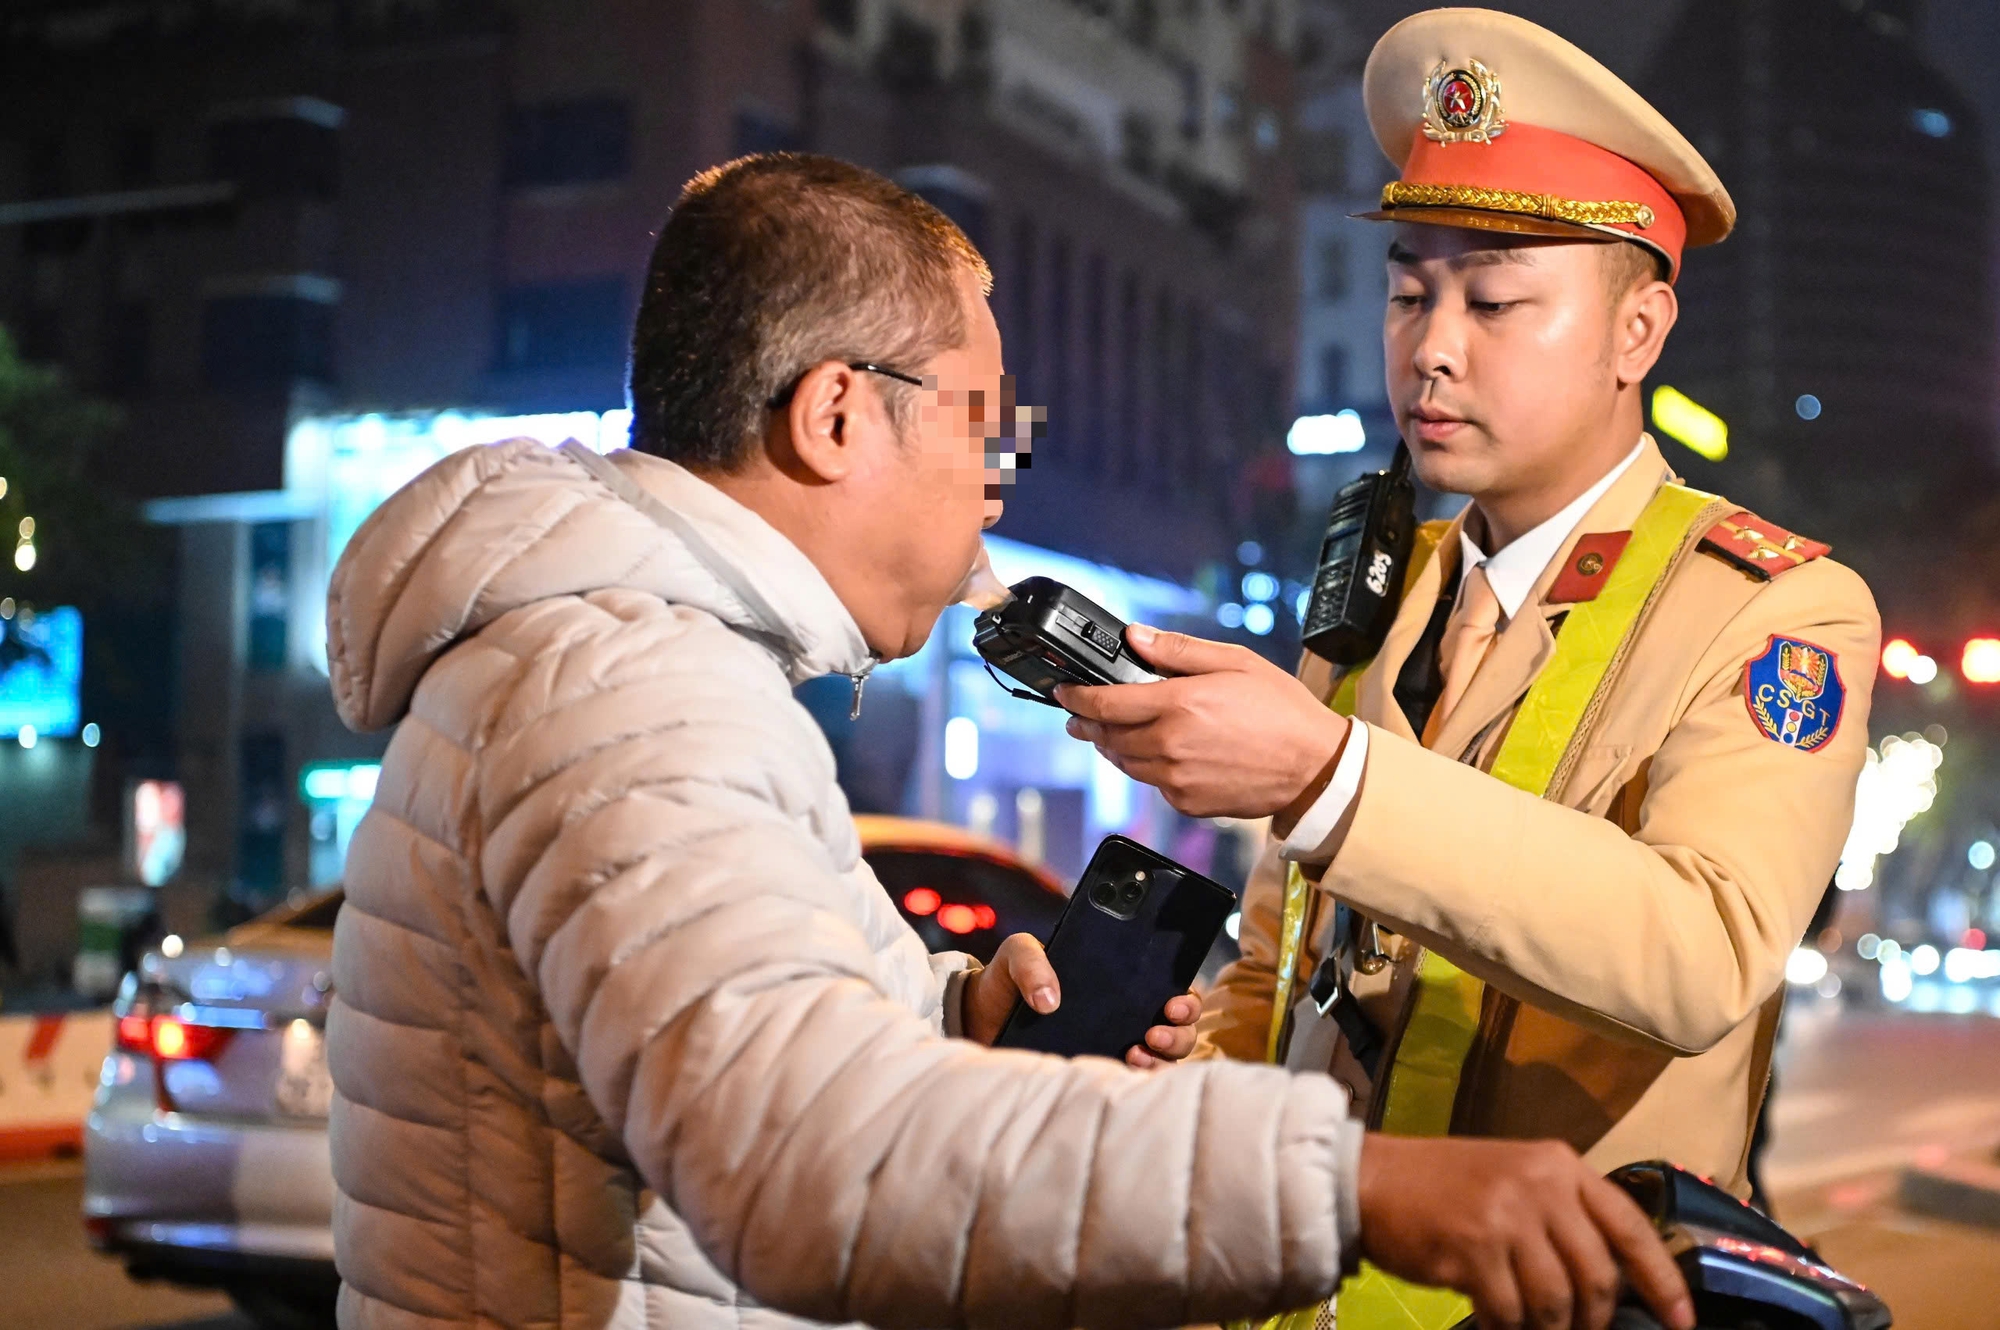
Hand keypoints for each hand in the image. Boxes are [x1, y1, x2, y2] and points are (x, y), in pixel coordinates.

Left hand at [961, 933, 1205, 1067]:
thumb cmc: (1006, 981)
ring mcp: (1113, 1048)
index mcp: (1118, 982)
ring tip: (1135, 1053)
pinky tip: (1121, 1072)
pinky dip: (1137, 1081)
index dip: (1185, 997)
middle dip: (1179, 1032)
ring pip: (1164, 1059)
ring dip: (1163, 1058)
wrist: (979, 1020)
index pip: (1170, 988)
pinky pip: (1130, 1083)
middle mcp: (1126, 1016)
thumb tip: (1050, 1000)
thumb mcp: (1016, 955)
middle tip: (1153, 1032)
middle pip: (1179, 1028)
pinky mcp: (1094, 1075)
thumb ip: (1031, 963)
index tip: (1172, 1002)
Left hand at [1057, 625, 1348, 819]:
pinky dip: (1147, 768)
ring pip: (1125, 763)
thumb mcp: (1235, 662)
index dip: (1076, 698)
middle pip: (1108, 737)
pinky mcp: (1187, 803)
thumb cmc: (1282, 712)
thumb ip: (1179, 651)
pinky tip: (1162, 753)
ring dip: (1114, 746)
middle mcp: (1170, 746)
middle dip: (1089, 723)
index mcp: (1179, 706)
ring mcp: (1176, 779)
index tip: (1064, 693)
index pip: (1106, 703)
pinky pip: (1152, 784)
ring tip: (1117, 731)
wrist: (1315, 768)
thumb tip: (1138, 637)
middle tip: (1081, 714)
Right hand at [1356, 1135, 1692, 1329]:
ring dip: (1549, 1328)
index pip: (1631, 1226)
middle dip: (1593, 1318)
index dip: (1664, 1281)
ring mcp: (1507, 1216)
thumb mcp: (1517, 1180)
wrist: (1372, 1180)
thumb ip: (1564, 1215)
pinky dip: (1506, 1327)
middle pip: (1597, 1276)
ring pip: (1557, 1302)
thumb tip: (1610, 1281)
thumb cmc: (1445, 1184)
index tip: (1684, 1322)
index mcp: (1560, 1165)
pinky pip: (1510, 1312)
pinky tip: (1493, 1320)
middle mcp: (1541, 1185)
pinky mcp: (1473, 1249)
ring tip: (1531, 1328)